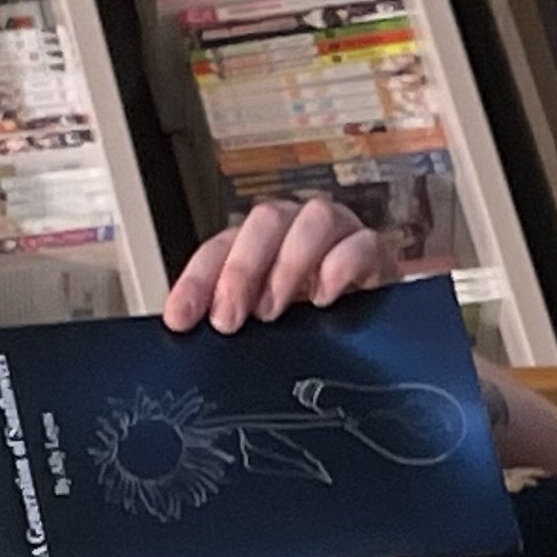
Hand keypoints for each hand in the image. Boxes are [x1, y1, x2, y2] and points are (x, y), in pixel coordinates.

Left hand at [166, 194, 393, 333]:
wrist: (376, 323)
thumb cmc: (314, 321)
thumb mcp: (267, 324)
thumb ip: (236, 320)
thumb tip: (191, 337)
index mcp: (261, 243)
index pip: (220, 248)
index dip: (197, 281)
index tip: (181, 319)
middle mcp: (297, 229)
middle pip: (266, 221)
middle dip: (241, 271)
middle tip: (229, 319)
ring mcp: (339, 233)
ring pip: (314, 219)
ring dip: (288, 265)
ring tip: (273, 311)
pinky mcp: (375, 252)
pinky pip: (362, 243)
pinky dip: (340, 267)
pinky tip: (324, 298)